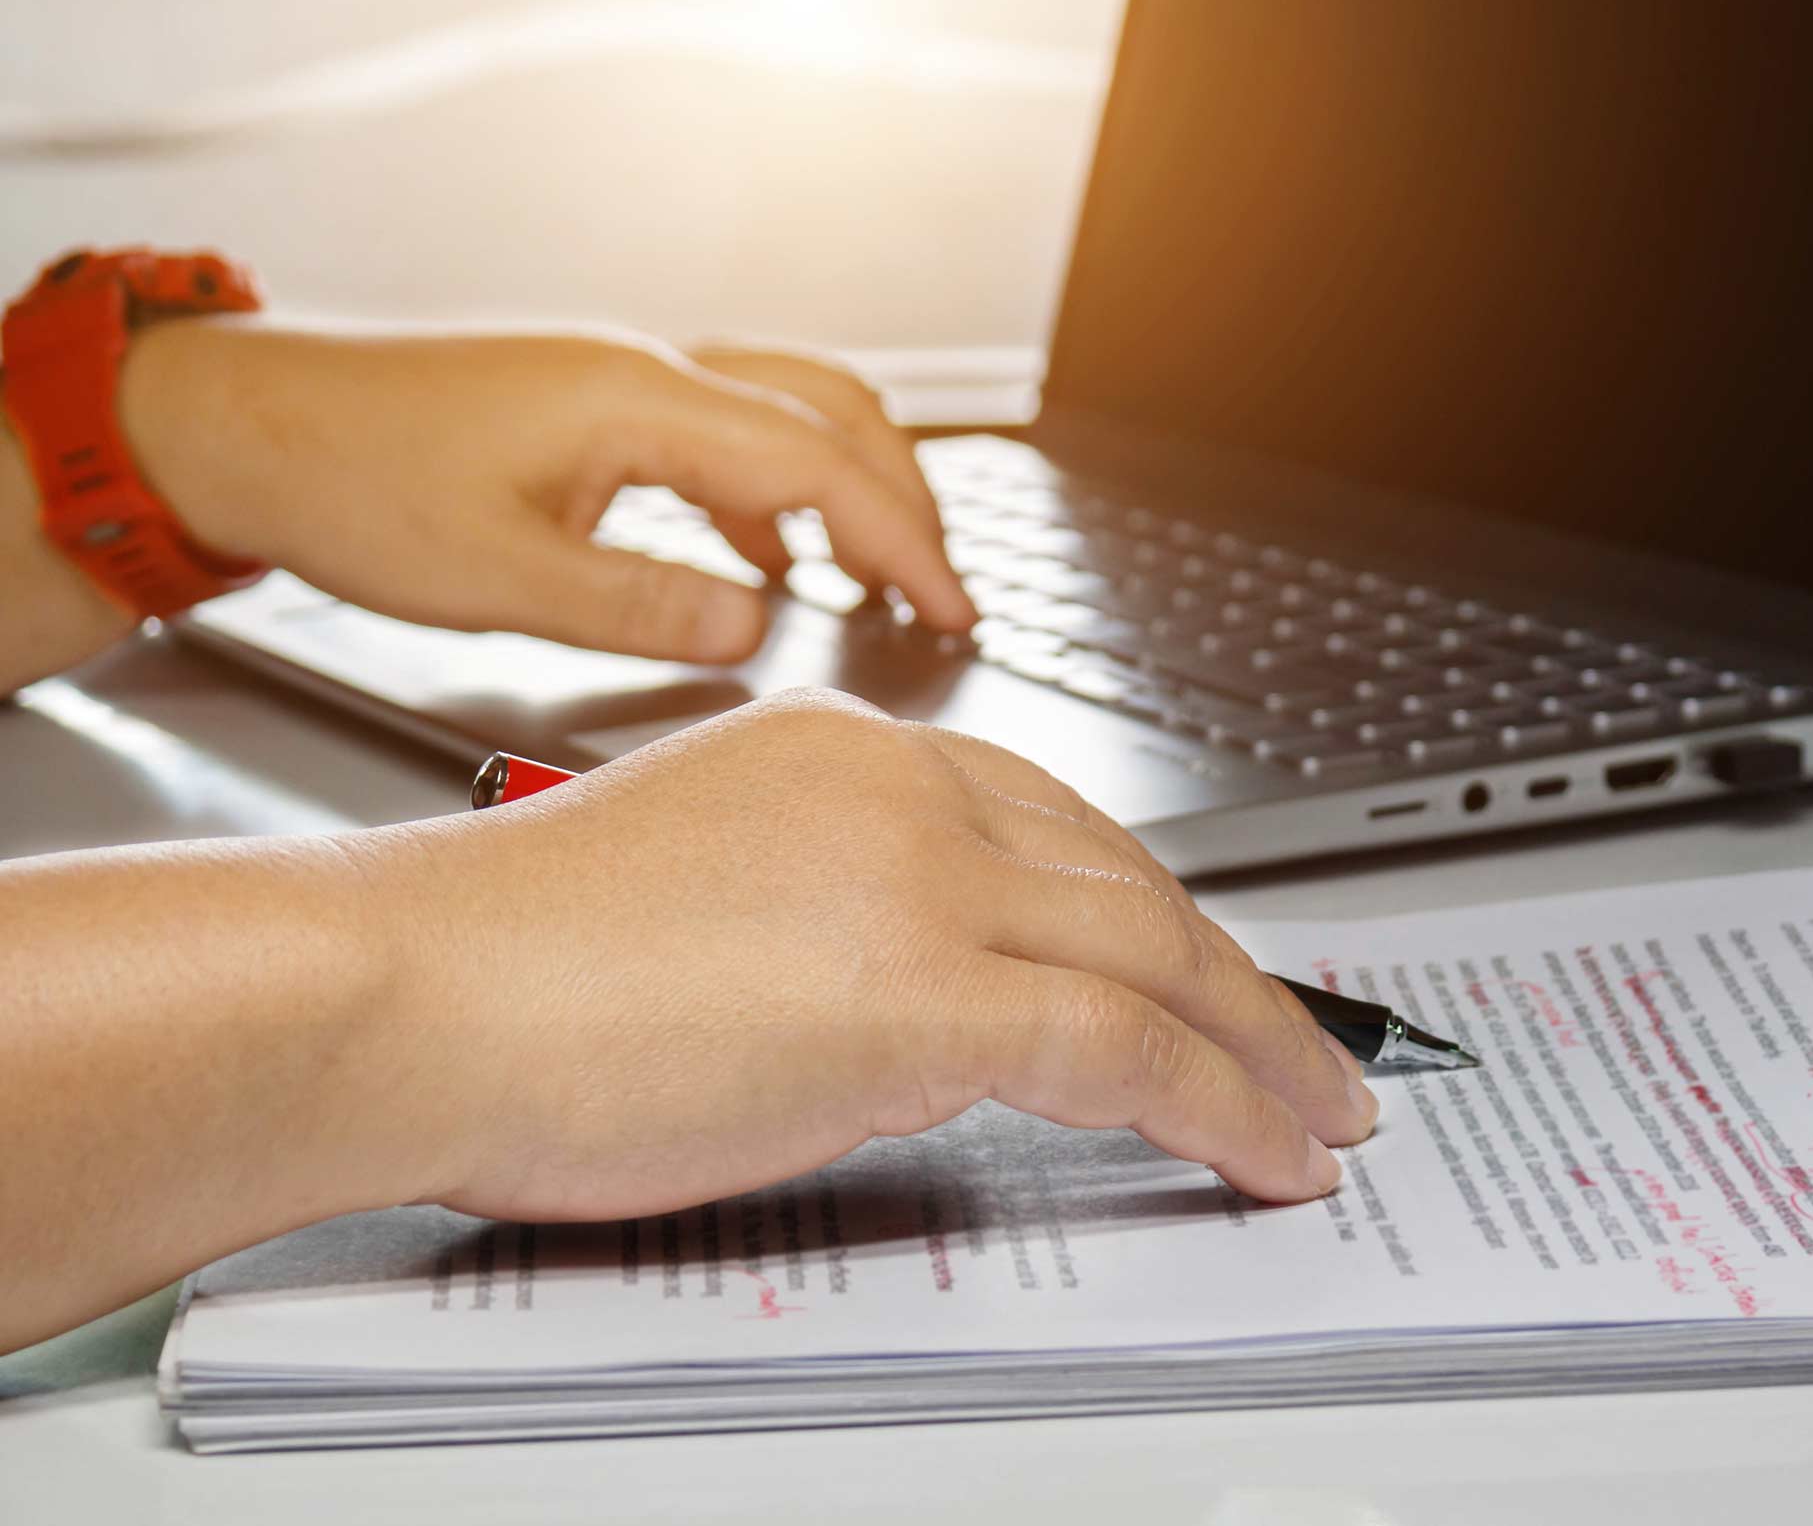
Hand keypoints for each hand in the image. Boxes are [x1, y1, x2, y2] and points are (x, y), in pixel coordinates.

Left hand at [116, 316, 974, 661]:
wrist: (242, 423)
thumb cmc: (346, 482)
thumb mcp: (493, 576)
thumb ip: (638, 603)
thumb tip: (755, 620)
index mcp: (637, 401)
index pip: (820, 466)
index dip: (901, 543)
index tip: (948, 609)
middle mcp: (647, 371)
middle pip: (834, 412)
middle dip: (907, 504)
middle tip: (944, 592)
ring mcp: (624, 379)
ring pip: (791, 408)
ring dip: (855, 485)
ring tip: (886, 572)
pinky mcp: (596, 405)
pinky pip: (730, 430)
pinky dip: (782, 491)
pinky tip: (769, 558)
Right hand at [378, 690, 1376, 1217]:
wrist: (399, 988)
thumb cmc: (499, 970)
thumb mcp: (702, 897)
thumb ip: (830, 919)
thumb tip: (906, 1007)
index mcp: (851, 755)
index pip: (1056, 826)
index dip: (1152, 909)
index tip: (1197, 967)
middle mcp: (904, 791)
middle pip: (1132, 880)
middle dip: (1236, 977)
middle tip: (1303, 1043)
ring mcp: (921, 880)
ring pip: (1158, 954)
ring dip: (1262, 1044)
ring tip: (1321, 1111)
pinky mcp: (921, 986)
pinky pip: (1126, 1044)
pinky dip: (1221, 1099)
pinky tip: (1264, 1149)